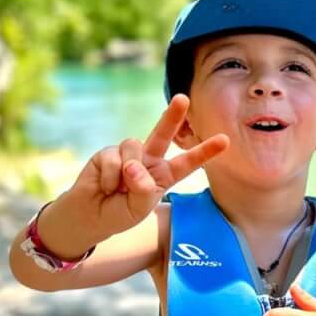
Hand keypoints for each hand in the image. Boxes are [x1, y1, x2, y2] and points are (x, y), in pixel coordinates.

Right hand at [51, 96, 227, 246]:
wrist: (89, 216)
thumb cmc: (119, 214)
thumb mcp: (138, 209)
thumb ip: (142, 190)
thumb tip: (134, 166)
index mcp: (164, 175)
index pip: (188, 162)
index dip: (205, 151)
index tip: (225, 140)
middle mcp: (149, 160)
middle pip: (163, 134)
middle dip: (172, 116)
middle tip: (183, 98)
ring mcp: (129, 154)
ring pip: (134, 147)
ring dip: (126, 172)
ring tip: (118, 189)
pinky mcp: (108, 153)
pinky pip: (113, 159)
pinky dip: (110, 178)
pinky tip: (105, 186)